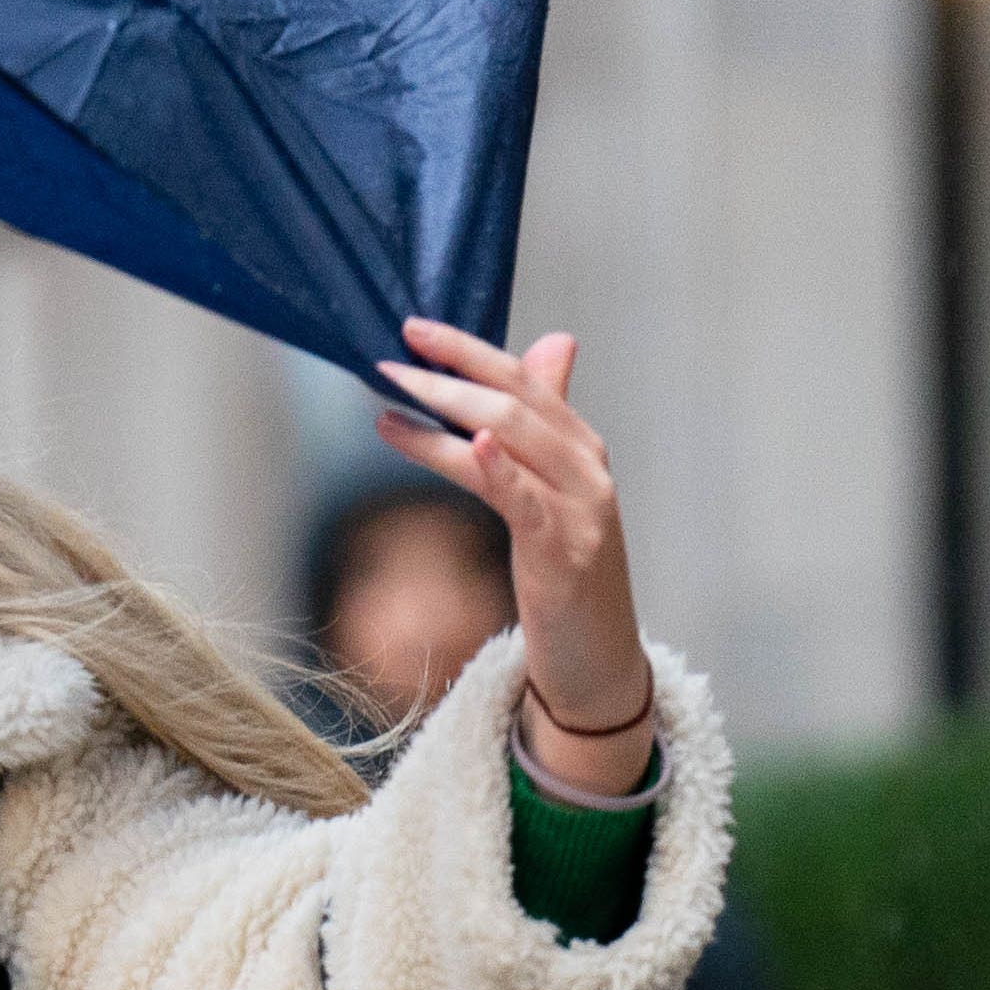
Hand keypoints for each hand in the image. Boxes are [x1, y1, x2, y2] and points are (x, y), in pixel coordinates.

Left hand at [373, 318, 655, 799]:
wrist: (598, 662)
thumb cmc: (566, 576)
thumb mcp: (554, 492)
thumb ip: (544, 422)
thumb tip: (554, 342)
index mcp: (580, 447)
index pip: (525, 379)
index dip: (469, 349)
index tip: (415, 328)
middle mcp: (587, 467)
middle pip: (515, 398)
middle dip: (450, 370)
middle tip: (391, 355)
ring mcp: (583, 508)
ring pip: (514, 437)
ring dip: (449, 409)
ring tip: (392, 395)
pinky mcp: (567, 552)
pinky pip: (528, 499)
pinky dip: (499, 467)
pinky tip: (472, 445)